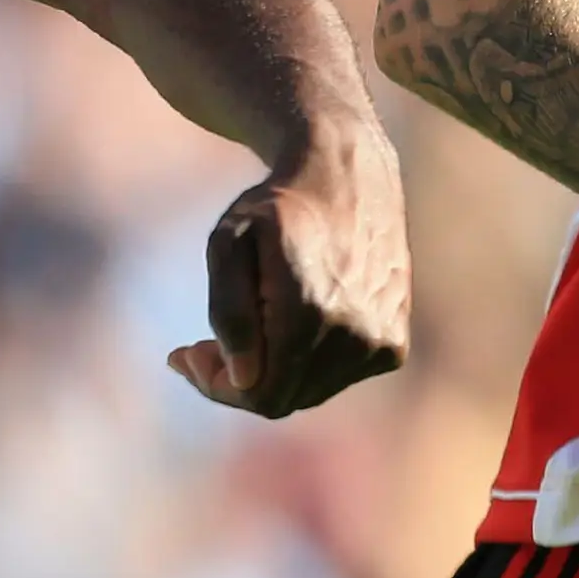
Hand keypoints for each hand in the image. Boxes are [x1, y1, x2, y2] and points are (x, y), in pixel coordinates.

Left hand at [167, 121, 412, 417]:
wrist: (347, 178)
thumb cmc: (276, 207)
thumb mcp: (228, 243)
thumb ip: (229, 312)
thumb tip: (241, 377)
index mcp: (309, 312)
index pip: (258, 394)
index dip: (215, 386)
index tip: (184, 355)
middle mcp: (354, 335)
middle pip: (281, 399)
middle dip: (234, 380)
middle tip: (201, 347)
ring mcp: (381, 343)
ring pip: (307, 392)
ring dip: (270, 372)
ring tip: (245, 328)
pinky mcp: (394, 344)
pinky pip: (335, 378)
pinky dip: (303, 364)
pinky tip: (287, 326)